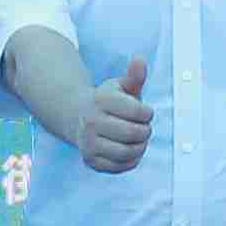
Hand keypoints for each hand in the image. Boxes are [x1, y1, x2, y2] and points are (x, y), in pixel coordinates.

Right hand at [75, 56, 155, 175]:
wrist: (78, 117)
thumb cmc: (107, 102)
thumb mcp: (121, 86)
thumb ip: (134, 76)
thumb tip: (140, 59)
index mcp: (100, 99)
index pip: (139, 111)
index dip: (148, 113)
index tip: (144, 112)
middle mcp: (91, 121)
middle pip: (134, 133)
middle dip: (145, 130)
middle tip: (142, 127)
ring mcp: (89, 143)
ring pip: (128, 152)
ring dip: (140, 146)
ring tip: (138, 139)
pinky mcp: (92, 161)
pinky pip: (121, 166)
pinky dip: (131, 160)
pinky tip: (129, 149)